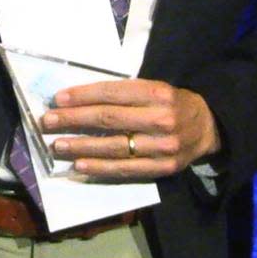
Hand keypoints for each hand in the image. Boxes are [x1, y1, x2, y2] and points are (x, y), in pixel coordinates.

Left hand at [41, 78, 221, 180]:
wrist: (207, 128)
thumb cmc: (171, 103)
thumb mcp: (154, 88)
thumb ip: (123, 93)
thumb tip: (79, 99)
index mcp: (158, 93)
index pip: (113, 94)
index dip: (83, 96)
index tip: (58, 98)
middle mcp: (161, 118)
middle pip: (109, 119)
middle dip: (74, 120)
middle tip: (48, 121)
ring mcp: (162, 146)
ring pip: (114, 147)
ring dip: (80, 146)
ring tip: (57, 145)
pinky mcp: (162, 168)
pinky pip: (125, 169)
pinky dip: (100, 168)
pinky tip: (79, 165)